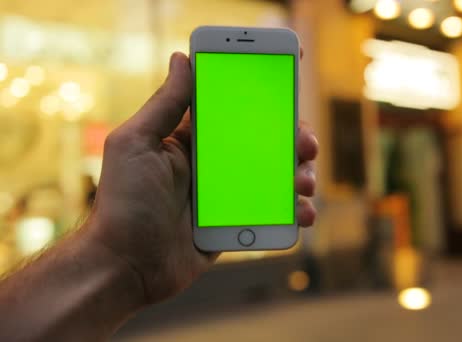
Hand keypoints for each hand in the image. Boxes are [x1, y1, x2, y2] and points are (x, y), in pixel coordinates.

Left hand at [84, 52, 317, 305]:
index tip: (289, 81)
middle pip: (266, 141)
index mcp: (192, 139)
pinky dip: (295, 210)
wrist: (126, 267)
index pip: (235, 108)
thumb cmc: (122, 203)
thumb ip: (164, 104)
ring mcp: (228, 194)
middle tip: (305, 144)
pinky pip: (274, 212)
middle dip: (294, 138)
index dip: (263, 95)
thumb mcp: (137, 143)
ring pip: (277, 176)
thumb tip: (182, 58)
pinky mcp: (236, 223)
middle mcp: (213, 163)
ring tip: (304, 183)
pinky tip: (302, 213)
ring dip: (300, 174)